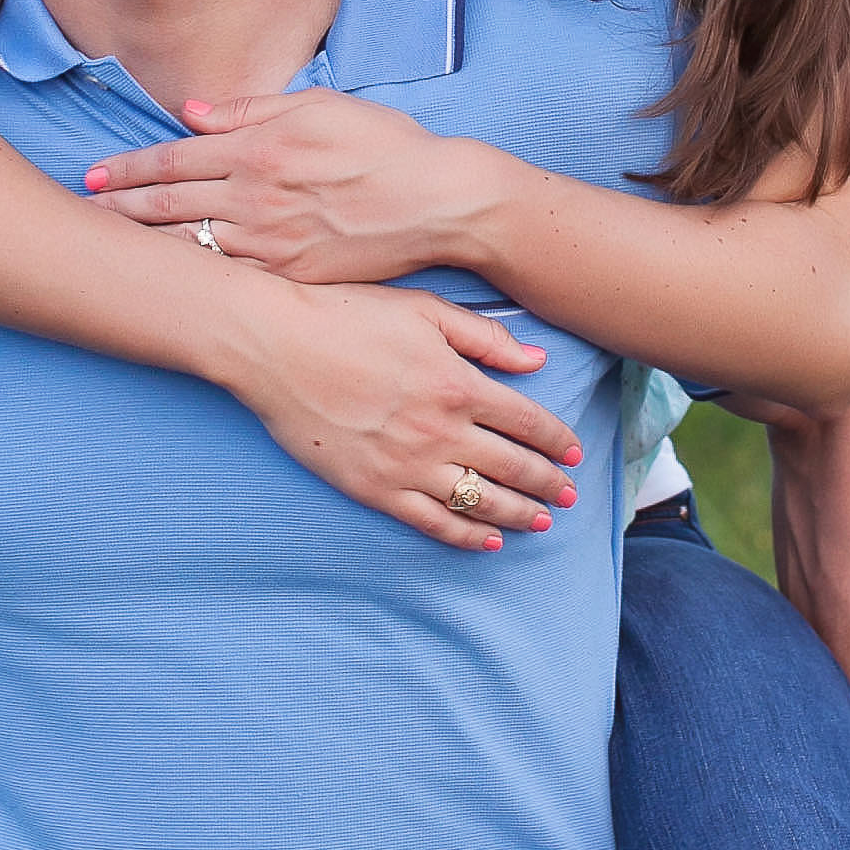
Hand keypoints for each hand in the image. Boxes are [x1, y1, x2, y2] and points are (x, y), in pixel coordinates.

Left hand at [81, 90, 495, 285]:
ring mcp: (271, 242)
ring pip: (189, 245)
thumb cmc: (385, 145)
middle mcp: (255, 196)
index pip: (173, 157)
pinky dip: (191, 276)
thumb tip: (192, 112)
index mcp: (258, 147)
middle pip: (167, 204)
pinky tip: (166, 281)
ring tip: (106, 249)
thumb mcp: (320, 106)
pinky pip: (228, 277)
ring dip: (142, 246)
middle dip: (117, 209)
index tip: (94, 174)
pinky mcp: (290, 275)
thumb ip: (250, 110)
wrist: (440, 202)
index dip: (128, 168)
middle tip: (78, 214)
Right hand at [206, 277, 588, 552]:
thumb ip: (484, 337)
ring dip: (520, 514)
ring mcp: (407, 464)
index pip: (527, 421)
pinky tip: (490, 540)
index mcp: (457, 383)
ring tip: (543, 522)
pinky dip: (467, 535)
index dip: (557, 441)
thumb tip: (538, 360)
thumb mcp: (422, 309)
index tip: (574, 454)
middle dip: (548, 484)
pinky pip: (433, 522)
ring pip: (481, 500)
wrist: (275, 345)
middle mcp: (440, 430)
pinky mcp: (374, 488)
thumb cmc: (346, 315)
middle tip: (570, 496)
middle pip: (513, 466)